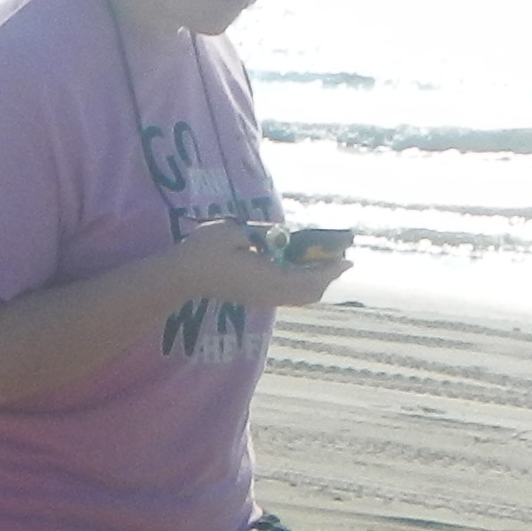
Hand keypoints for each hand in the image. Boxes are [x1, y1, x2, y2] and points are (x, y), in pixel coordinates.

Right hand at [185, 222, 344, 310]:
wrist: (183, 276)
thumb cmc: (206, 250)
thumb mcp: (236, 231)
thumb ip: (263, 235)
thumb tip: (283, 236)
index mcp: (269, 279)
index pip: (310, 278)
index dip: (331, 269)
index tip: (348, 259)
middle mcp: (270, 294)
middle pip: (309, 293)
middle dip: (327, 277)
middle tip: (341, 261)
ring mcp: (262, 299)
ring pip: (299, 297)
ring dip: (315, 283)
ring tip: (324, 265)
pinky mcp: (256, 298)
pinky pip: (289, 295)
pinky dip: (302, 285)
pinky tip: (300, 270)